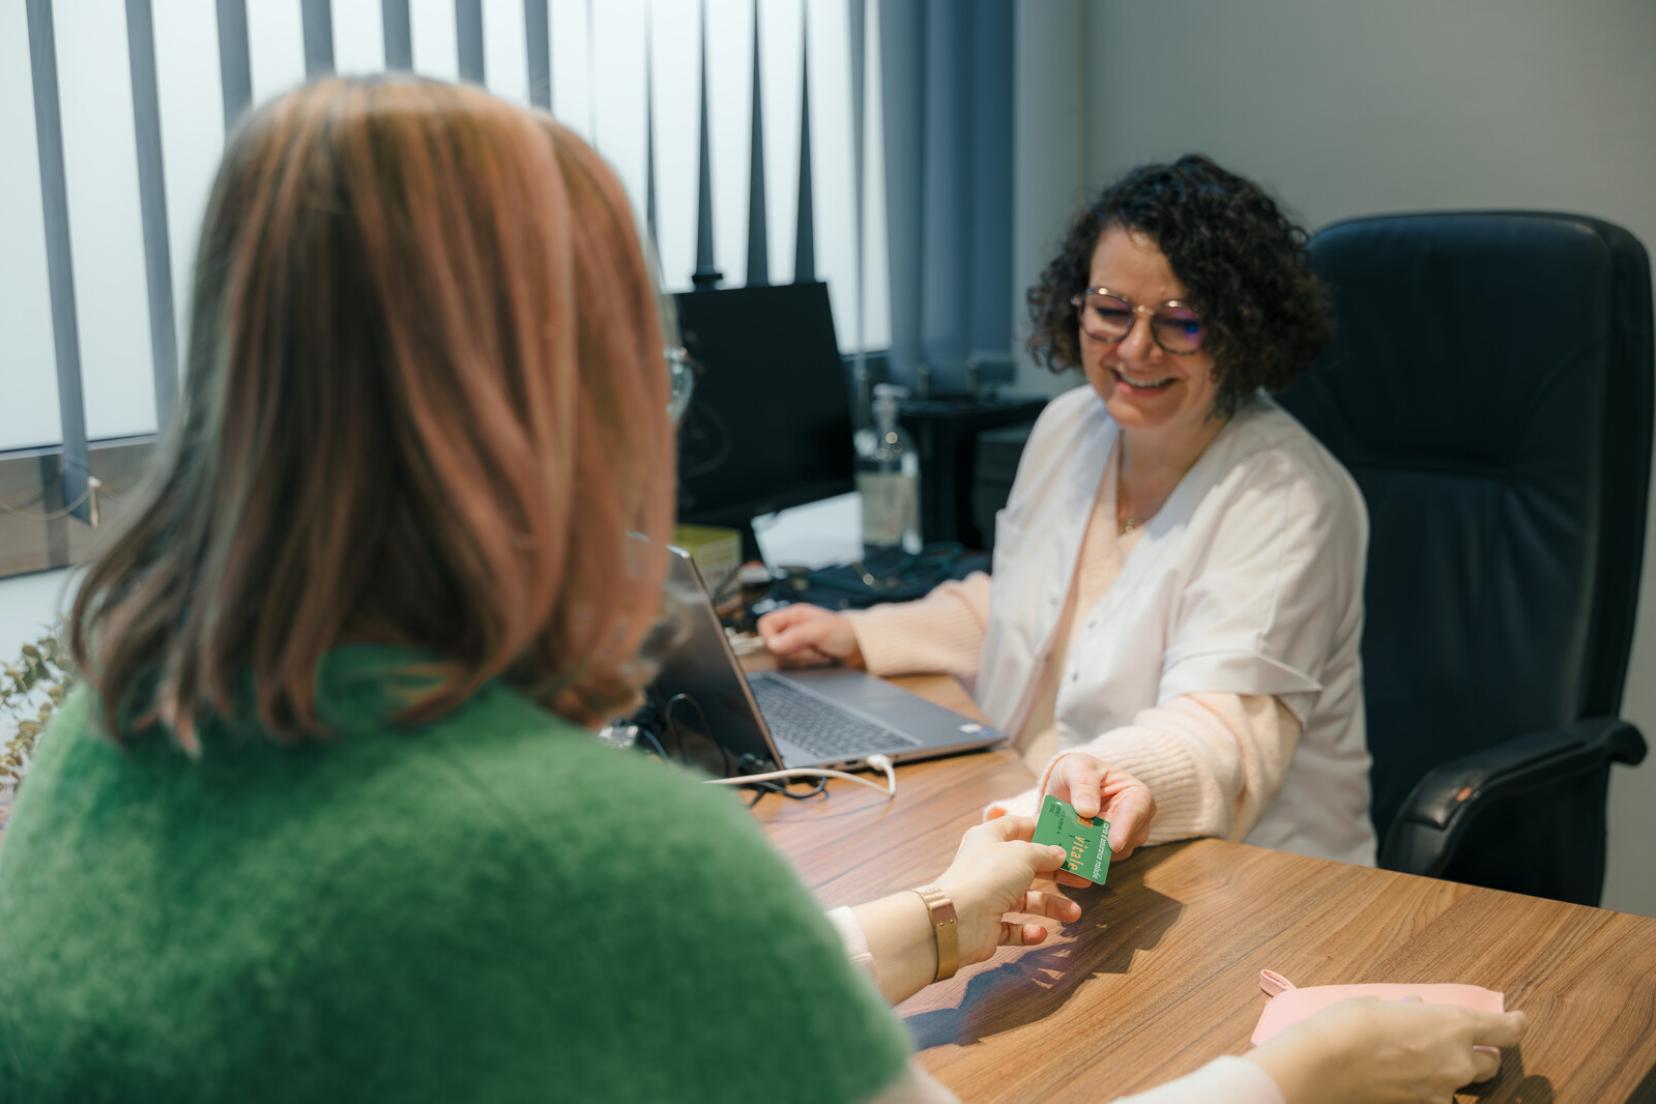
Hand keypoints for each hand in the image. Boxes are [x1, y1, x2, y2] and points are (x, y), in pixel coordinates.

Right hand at [756, 604, 864, 667]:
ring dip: (801, 657)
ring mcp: (797, 642)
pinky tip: (819, 658)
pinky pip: (794, 663)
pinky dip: (806, 663)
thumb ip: (795, 636)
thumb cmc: (845, 632)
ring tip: (819, 652)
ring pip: (783, 655)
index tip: (781, 645)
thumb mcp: (819, 630)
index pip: (766, 624)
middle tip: (811, 647)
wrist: (861, 648)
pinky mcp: (803, 655)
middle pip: (773, 644)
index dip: (769, 636)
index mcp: (794, 615)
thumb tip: (772, 644)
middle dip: (792, 650)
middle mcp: (793, 627)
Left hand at [934, 816, 1079, 966]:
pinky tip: (1041, 933)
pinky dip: (1028, 931)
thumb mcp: (1024, 854)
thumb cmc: (989, 875)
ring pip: (1024, 899)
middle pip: (1027, 866)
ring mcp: (987, 896)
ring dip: (1050, 906)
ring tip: (1074, 914)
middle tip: (1083, 879)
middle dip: (1056, 874)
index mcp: (989, 839)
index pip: (1017, 827)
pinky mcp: (988, 925)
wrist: (957, 920)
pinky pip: (1012, 927)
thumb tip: (1059, 853)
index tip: (1067, 836)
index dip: (1041, 829)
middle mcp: (987, 865)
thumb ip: (1044, 853)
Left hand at [991, 752, 1153, 884]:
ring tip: (1067, 849)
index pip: (1137, 811)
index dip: (1126, 828)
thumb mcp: (1078, 768)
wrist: (1068, 785)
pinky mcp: (1104, 852)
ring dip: (1090, 853)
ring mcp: (1121, 840)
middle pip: (1127, 839)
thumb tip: (1088, 811)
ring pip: (1112, 855)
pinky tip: (1064, 855)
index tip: (1114, 844)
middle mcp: (1135, 822)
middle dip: (1104, 845)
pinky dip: (1080, 858)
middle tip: (1082, 850)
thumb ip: (1083, 784)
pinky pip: (1096, 861)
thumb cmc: (1078, 770)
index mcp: (1137, 795)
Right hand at [1247, 998, 1528, 1103]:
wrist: (1323, 1066)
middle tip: (1461, 1047)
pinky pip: (1436, 1099)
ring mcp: (1440, 1092)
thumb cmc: (1350, 1025)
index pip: (1505, 1029)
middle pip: (1490, 1065)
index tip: (1519, 1021)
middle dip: (1480, 1056)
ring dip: (1452, 1077)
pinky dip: (1428, 1090)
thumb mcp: (1381, 1006)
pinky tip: (1405, 1081)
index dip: (1516, 1024)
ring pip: (1463, 1088)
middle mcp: (1457, 1062)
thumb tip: (1418, 1009)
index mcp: (1454, 1025)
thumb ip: (1409, 1011)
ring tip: (1425, 1066)